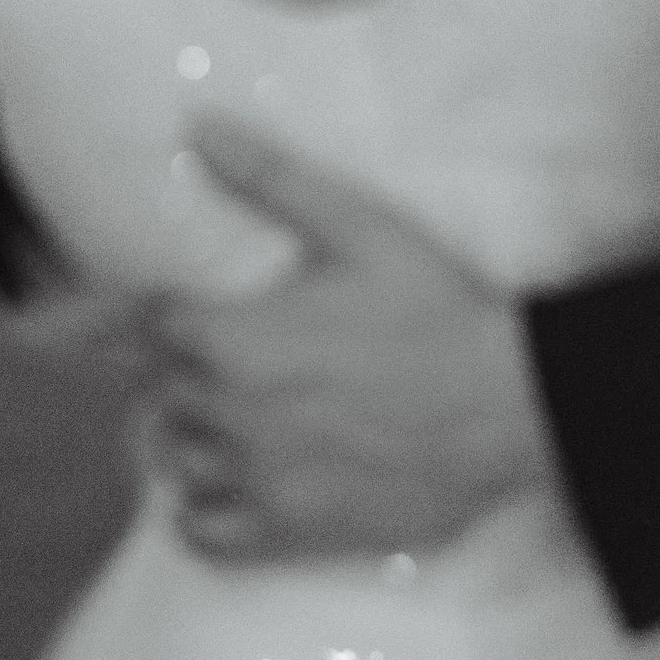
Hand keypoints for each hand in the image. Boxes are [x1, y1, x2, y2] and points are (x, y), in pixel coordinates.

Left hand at [134, 116, 560, 560]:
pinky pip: (202, 534)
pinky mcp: (286, 531)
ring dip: (196, 438)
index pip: (150, 323)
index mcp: (231, 337)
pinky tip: (235, 487)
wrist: (509, 406)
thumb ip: (269, 179)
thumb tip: (197, 126)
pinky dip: (203, 513)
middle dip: (187, 372)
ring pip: (176, 460)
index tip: (194, 311)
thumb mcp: (356, 228)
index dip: (169, 313)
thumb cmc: (436, 311)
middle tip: (240, 359)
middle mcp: (227, 412)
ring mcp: (254, 479)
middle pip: (161, 392)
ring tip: (242, 419)